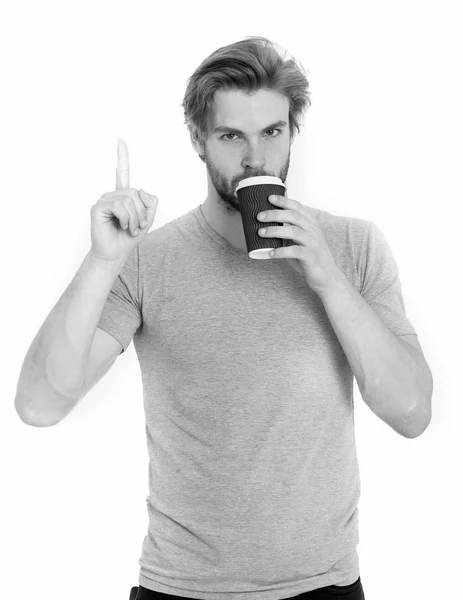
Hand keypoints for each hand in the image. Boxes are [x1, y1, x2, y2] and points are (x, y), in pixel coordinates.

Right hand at [90, 139, 157, 262]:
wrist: (115, 253)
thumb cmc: (128, 237)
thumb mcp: (147, 219)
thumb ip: (150, 203)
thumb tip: (139, 190)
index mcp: (124, 195)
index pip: (123, 173)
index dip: (122, 157)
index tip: (120, 140)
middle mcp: (113, 195)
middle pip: (136, 193)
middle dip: (142, 213)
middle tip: (137, 227)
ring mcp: (104, 200)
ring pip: (129, 199)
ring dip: (134, 218)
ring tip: (128, 228)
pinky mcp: (98, 207)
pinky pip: (119, 206)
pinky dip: (125, 218)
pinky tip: (120, 225)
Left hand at [257, 194, 343, 295]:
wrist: (327, 276)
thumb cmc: (309, 257)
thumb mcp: (298, 241)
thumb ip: (287, 232)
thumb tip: (265, 225)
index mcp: (311, 224)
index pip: (298, 207)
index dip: (284, 201)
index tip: (269, 198)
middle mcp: (313, 231)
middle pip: (294, 216)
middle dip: (275, 214)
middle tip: (259, 216)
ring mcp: (313, 243)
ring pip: (294, 231)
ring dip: (275, 231)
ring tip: (260, 232)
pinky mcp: (311, 257)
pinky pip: (295, 251)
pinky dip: (281, 251)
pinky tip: (271, 253)